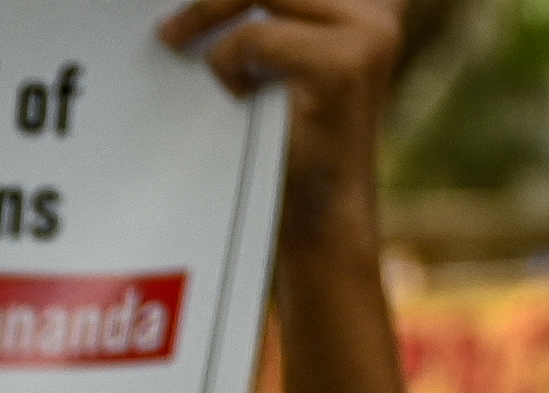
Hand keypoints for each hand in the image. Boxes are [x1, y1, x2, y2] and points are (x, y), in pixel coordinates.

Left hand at [160, 0, 402, 247]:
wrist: (318, 215)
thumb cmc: (289, 137)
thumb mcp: (278, 56)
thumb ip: (261, 12)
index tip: (191, 9)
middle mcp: (378, 6)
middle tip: (169, 30)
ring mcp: (368, 32)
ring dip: (211, 20)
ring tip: (190, 53)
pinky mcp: (344, 65)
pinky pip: (257, 39)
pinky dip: (227, 65)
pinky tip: (234, 95)